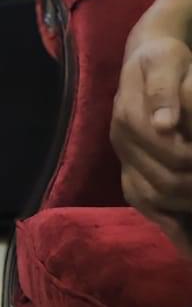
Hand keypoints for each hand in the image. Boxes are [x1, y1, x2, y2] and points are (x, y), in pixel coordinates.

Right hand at [112, 35, 191, 254]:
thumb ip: (165, 90)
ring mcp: (125, 158)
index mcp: (129, 116)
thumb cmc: (164, 61)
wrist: (147, 61)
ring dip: (188, 207)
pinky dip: (170, 228)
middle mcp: (122, 141)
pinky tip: (189, 246)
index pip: (173, 155)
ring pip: (156, 199)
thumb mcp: (167, 62)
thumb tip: (163, 125)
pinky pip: (145, 206)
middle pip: (168, 182)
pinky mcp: (129, 169)